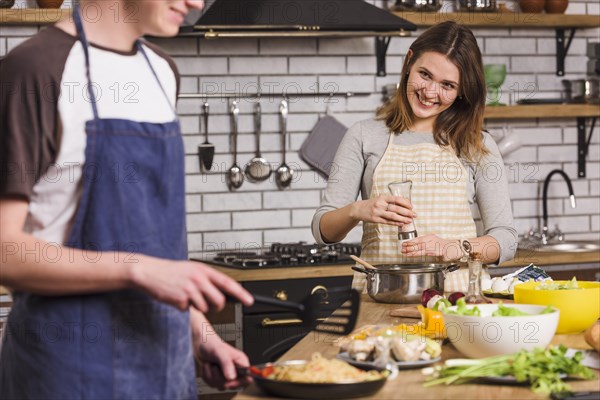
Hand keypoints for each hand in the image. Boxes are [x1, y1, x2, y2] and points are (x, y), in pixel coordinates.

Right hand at [130, 258, 253, 311]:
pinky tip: (176, 297)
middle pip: (219, 300)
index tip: (250, 301)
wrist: (149, 272)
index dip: (241, 293)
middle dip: (215, 306)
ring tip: (186, 295)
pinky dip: (183, 307)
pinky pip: (189, 310)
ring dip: (197, 306)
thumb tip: (221, 292)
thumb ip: (206, 279)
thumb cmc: (171, 272)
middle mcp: (199, 279)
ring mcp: (190, 289)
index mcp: (203, 270)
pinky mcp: (180, 299)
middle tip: (206, 303)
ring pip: (205, 308)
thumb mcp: (192, 270)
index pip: (228, 283)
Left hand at [195, 328, 251, 390]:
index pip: (247, 377)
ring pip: (221, 386)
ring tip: (211, 364)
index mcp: (241, 362)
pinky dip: (207, 376)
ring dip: (212, 376)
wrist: (200, 345)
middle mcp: (235, 370)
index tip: (230, 381)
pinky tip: (208, 367)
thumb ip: (227, 364)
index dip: (241, 382)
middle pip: (233, 385)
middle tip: (215, 368)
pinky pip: (212, 384)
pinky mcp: (217, 379)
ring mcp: (226, 375)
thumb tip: (232, 377)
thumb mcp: (220, 352)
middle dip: (220, 378)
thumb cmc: (212, 344)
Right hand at [350, 194, 415, 225]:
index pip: (396, 199)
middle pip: (396, 208)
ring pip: (392, 216)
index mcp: (382, 197)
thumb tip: (404, 204)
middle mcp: (380, 204)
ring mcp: (377, 212)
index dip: (405, 202)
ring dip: (402, 219)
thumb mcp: (380, 199)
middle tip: (414, 215)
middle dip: (407, 212)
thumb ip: (390, 201)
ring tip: (410, 221)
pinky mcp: (375, 219)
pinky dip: (395, 223)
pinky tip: (401, 224)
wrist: (358, 209)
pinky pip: (387, 222)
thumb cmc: (372, 204)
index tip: (412, 206)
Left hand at [401, 234, 461, 261]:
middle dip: (409, 246)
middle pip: (418, 243)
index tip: (404, 243)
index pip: (418, 239)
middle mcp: (432, 240)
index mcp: (430, 237)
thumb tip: (416, 247)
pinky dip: (419, 254)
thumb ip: (426, 244)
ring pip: (421, 248)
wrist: (455, 247)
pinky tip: (415, 255)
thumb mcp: (434, 242)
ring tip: (405, 252)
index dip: (410, 242)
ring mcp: (435, 246)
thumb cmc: (445, 246)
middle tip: (402, 248)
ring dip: (412, 251)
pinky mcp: (438, 251)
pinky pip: (427, 253)